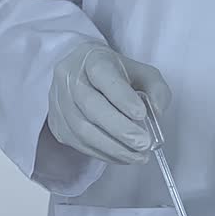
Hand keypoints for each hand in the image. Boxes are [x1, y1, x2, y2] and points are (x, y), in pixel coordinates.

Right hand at [47, 42, 171, 163]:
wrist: (84, 76)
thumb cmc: (116, 75)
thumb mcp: (142, 73)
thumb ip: (156, 89)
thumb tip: (156, 113)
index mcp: (92, 59)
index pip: (103, 75)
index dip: (122, 97)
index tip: (141, 114)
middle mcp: (69, 78)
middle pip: (91, 105)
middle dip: (120, 129)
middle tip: (143, 143)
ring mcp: (59, 102)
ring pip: (83, 129)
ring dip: (114, 147)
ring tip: (138, 155)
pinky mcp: (57, 124)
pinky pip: (80, 144)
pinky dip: (104, 154)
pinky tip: (123, 156)